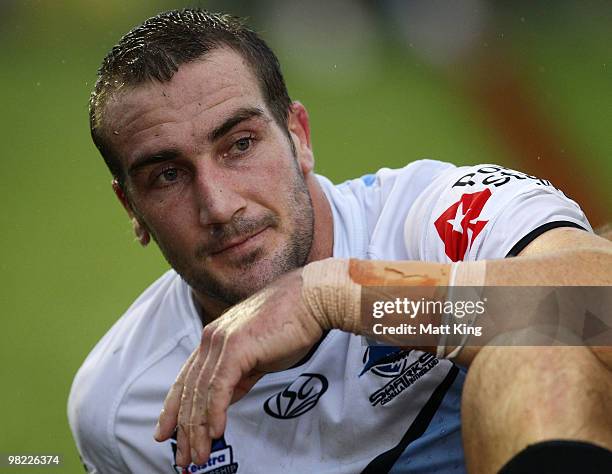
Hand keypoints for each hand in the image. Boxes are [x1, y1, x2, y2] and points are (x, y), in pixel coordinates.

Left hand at [154, 268, 325, 466]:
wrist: (311, 299)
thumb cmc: (290, 325)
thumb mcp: (257, 355)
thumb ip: (237, 376)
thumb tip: (223, 400)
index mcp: (213, 338)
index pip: (186, 379)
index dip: (173, 408)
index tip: (166, 433)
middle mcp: (211, 338)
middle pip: (189, 391)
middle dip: (183, 428)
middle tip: (184, 458)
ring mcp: (221, 341)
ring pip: (201, 393)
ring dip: (198, 429)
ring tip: (199, 455)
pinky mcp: (236, 347)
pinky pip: (219, 387)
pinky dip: (215, 412)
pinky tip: (215, 432)